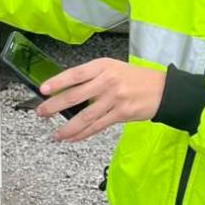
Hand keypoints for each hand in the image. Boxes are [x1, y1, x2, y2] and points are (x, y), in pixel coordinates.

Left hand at [35, 58, 164, 141]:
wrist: (163, 90)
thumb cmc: (136, 78)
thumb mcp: (114, 68)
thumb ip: (93, 77)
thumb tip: (68, 90)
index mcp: (104, 66)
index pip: (76, 74)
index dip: (57, 82)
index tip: (43, 89)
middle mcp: (108, 81)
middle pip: (75, 96)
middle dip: (55, 106)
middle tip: (41, 112)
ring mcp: (114, 98)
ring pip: (85, 116)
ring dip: (67, 127)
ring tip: (56, 134)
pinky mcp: (121, 114)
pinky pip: (97, 126)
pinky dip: (83, 134)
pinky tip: (73, 138)